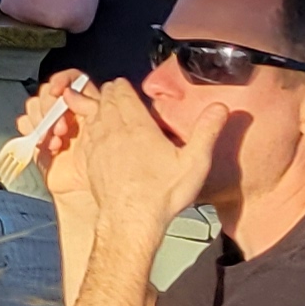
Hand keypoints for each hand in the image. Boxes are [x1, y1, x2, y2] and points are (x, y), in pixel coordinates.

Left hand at [61, 75, 207, 241]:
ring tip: (101, 103)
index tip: (126, 85)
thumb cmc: (162, 194)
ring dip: (95, 106)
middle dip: (109, 93)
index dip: (123, 86)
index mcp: (137, 125)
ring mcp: (98, 145)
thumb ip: (207, 131)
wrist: (131, 220)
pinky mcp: (89, 160)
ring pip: (91, 114)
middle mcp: (113, 130)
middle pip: (104, 100)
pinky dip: (87, 125)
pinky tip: (94, 130)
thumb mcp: (194, 161)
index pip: (122, 93)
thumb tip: (220, 108)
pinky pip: (85, 133)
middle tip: (114, 91)